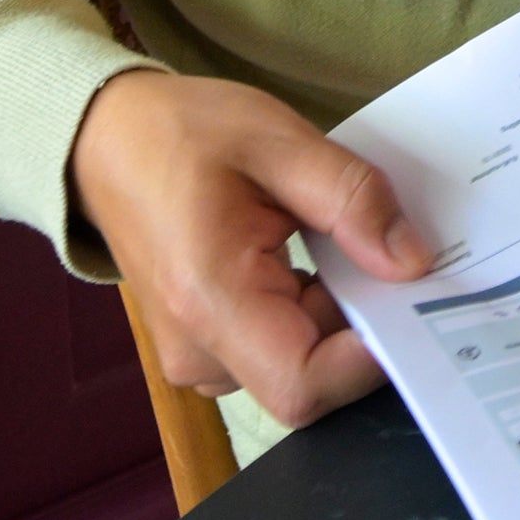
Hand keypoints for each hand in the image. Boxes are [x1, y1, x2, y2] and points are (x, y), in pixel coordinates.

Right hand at [68, 71, 430, 425]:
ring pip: (303, 365)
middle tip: (395, 256)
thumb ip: (351, 201)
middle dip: (365, 323)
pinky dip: (314, 312)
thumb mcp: (278, 141)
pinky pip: (281, 350)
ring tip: (352, 246)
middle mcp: (199, 349)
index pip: (305, 385)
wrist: (105, 140)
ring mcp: (200, 357)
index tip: (412, 303)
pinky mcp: (208, 348)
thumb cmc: (181, 134)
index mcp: (210, 300)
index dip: (369, 358)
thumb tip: (413, 264)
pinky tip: (323, 259)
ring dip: (339, 313)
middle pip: (312, 377)